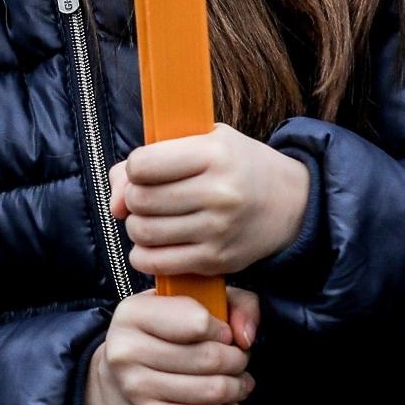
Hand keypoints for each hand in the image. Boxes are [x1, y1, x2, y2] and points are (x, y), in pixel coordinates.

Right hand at [81, 288, 260, 404]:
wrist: (116, 386)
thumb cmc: (161, 338)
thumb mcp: (189, 305)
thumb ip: (232, 303)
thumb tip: (245, 335)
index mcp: (133, 313)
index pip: (198, 321)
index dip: (223, 330)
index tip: (225, 334)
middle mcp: (127, 350)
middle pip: (209, 358)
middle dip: (237, 361)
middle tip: (240, 361)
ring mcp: (135, 389)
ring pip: (211, 390)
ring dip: (236, 388)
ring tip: (238, 383)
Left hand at [109, 127, 309, 276]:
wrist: (290, 203)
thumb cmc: (237, 165)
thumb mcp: (204, 141)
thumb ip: (150, 160)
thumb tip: (114, 205)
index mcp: (214, 155)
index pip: (143, 165)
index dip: (135, 167)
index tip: (147, 169)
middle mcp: (218, 193)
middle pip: (139, 200)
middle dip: (133, 199)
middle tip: (149, 197)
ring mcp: (218, 230)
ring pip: (143, 232)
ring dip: (137, 226)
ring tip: (153, 218)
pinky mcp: (216, 261)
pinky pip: (157, 263)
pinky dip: (144, 255)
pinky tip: (156, 244)